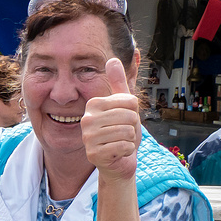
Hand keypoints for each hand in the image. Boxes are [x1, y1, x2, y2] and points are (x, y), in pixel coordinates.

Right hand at [81, 57, 140, 180]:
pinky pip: (124, 147)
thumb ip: (119, 82)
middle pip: (129, 117)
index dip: (134, 112)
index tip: (124, 120)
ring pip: (127, 132)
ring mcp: (88, 137)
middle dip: (133, 128)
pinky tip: (118, 153)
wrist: (118, 161)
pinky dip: (127, 151)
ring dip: (130, 140)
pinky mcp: (93, 154)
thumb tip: (113, 59)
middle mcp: (87, 119)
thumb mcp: (124, 106)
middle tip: (123, 133)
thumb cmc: (122, 132)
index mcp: (93, 104)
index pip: (129, 101)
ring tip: (120, 142)